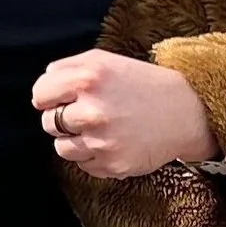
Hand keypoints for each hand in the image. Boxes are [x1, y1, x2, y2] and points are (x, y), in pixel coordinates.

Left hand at [32, 48, 215, 179]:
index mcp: (88, 78)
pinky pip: (83, 165)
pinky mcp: (111, 165)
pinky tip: (113, 142)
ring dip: (75, 140)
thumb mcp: (105, 61)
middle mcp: (92, 110)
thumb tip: (41, 89)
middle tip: (88, 113)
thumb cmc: (142, 84)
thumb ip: (67, 68)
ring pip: (62, 148)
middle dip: (62, 119)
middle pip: (48, 123)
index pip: (40, 94)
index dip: (49, 96)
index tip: (60, 98)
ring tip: (100, 129)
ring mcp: (101, 141)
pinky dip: (93, 156)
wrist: (185, 113)